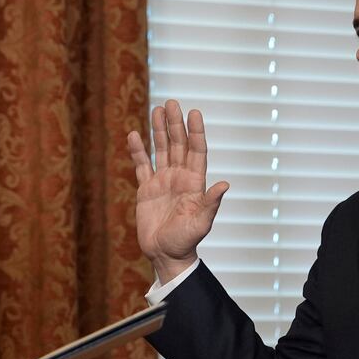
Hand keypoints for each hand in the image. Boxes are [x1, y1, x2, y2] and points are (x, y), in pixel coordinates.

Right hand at [127, 100, 229, 282]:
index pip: (196, 151)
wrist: (166, 255)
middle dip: (175, 124)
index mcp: (195, 183)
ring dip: (159, 130)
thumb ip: (211, 203)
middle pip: (178, 145)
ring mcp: (163, 181)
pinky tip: (134, 135)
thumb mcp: (201, 223)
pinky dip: (138, 151)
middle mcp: (180, 177)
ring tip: (157, 109)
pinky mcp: (147, 189)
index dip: (195, 132)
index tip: (194, 112)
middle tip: (172, 103)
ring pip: (161, 150)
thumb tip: (225, 184)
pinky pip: (142, 165)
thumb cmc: (186, 241)